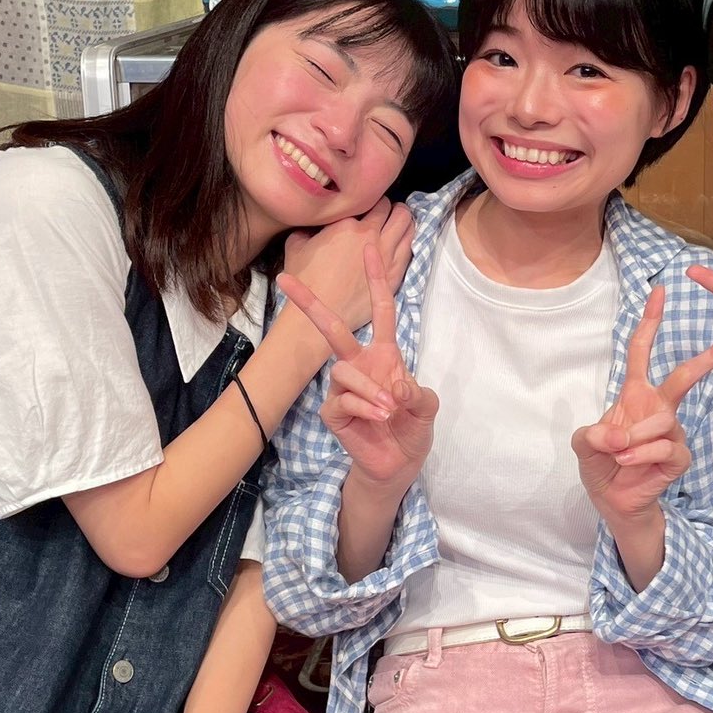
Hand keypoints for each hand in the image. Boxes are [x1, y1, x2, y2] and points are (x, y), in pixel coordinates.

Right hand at [278, 197, 413, 339]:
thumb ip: (308, 229)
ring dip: (406, 223)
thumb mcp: (296, 244)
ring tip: (400, 223)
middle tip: (390, 212)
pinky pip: (409, 251)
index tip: (371, 207)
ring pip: (408, 229)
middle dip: (395, 209)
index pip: (374, 202)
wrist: (321, 310)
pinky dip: (407, 243)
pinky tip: (402, 244)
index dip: (374, 202)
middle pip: (397, 212)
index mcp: (349, 224)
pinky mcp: (395, 275)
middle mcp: (372, 236)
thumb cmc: (306, 279)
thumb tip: (313, 225)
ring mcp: (387, 256)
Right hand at [278, 245, 438, 485]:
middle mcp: (359, 365)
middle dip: (311, 304)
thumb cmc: (411, 427)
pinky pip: (341, 400)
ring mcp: (343, 388)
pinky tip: (378, 418)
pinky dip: (364, 406)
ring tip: (390, 410)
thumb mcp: (427, 408)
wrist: (398, 464)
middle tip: (286, 280)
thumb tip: (396, 385)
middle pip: (333, 329)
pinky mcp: (333, 412)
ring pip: (343, 371)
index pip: (381, 311)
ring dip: (369, 389)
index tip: (369, 249)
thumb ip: (418, 394)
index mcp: (384, 355)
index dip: (376, 281)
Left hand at [573, 286, 712, 523]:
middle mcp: (657, 408)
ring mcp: (671, 432)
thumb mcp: (584, 445)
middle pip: (684, 376)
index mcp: (635, 395)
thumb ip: (593, 435)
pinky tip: (628, 462)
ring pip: (662, 421)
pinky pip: (665, 447)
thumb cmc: (602, 465)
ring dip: (635, 437)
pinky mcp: (678, 457)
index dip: (649, 323)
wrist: (613, 501)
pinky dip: (642, 454)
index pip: (641, 352)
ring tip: (617, 453)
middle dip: (710, 356)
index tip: (659, 292)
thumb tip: (617, 436)